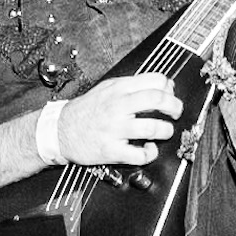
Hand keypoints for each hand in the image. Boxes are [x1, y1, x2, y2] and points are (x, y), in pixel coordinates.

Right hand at [54, 72, 182, 165]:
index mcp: (118, 89)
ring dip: (166, 131)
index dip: (168, 88)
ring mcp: (114, 129)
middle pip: (158, 100)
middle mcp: (117, 106)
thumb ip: (134, 85)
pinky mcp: (111, 150)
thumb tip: (166, 84)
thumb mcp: (108, 88)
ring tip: (163, 132)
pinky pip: (140, 155)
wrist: (60, 130)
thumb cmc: (87, 110)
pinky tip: (147, 149)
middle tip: (175, 113)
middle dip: (175, 107)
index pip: (155, 80)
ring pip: (153, 128)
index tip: (169, 95)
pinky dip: (150, 153)